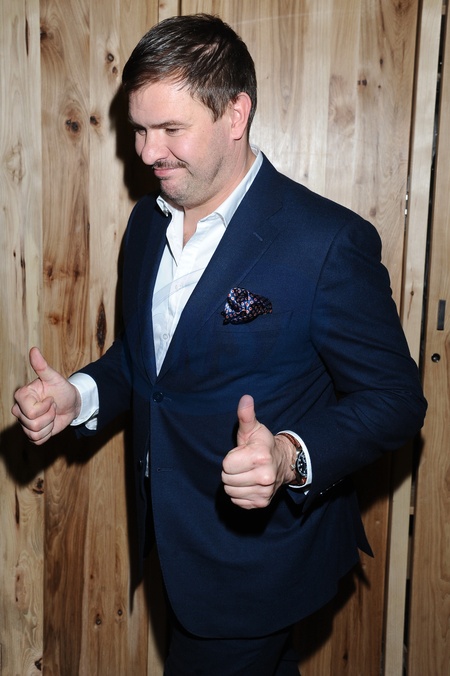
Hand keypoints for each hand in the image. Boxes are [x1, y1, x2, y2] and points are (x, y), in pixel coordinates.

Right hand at [11, 347, 80, 444]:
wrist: (71, 403)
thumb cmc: (62, 388)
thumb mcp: (54, 377)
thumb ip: (42, 366)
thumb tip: (34, 350)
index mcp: (22, 395)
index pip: (30, 412)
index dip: (45, 408)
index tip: (51, 399)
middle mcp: (19, 409)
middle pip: (31, 423)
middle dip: (49, 416)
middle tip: (53, 407)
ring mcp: (24, 422)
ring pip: (34, 433)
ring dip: (49, 425)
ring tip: (52, 415)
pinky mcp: (31, 432)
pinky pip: (37, 440)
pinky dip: (48, 434)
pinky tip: (50, 424)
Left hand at [222, 394, 294, 508]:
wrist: (282, 463)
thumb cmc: (262, 444)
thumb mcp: (253, 428)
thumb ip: (246, 415)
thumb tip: (245, 398)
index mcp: (261, 457)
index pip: (226, 465)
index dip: (231, 458)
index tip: (241, 454)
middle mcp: (265, 477)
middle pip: (226, 479)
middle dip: (231, 471)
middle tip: (243, 464)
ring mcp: (264, 492)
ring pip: (230, 491)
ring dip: (234, 483)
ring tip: (245, 473)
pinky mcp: (262, 503)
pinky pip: (237, 501)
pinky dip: (240, 493)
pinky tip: (249, 483)